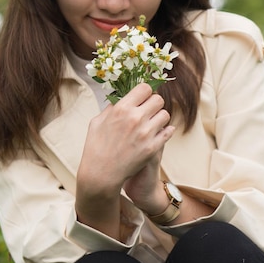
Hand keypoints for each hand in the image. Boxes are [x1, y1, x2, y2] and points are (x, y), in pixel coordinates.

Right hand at [76, 83, 173, 235]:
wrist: (101, 174)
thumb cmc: (95, 147)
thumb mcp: (97, 122)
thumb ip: (111, 108)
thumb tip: (120, 99)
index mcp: (121, 109)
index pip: (144, 88)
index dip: (145, 92)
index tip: (142, 98)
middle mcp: (135, 118)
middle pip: (158, 99)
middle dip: (153, 104)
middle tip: (149, 111)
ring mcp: (146, 133)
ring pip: (165, 115)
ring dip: (159, 118)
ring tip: (151, 124)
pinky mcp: (153, 147)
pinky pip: (168, 131)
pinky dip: (165, 131)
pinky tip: (158, 133)